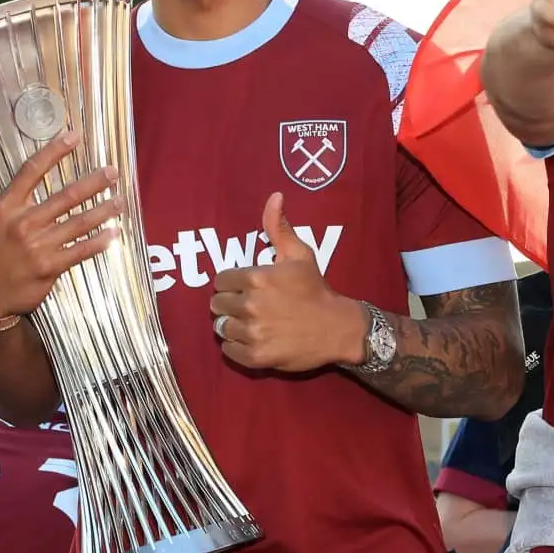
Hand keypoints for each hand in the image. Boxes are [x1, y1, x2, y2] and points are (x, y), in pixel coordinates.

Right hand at [0, 132, 123, 318]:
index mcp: (5, 207)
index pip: (31, 171)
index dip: (54, 152)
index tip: (74, 137)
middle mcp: (23, 224)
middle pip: (65, 196)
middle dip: (92, 182)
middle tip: (112, 171)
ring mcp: (38, 246)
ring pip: (77, 223)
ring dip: (102, 210)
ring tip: (121, 199)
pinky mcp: (50, 267)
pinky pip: (79, 251)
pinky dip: (99, 242)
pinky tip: (114, 232)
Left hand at [209, 192, 366, 371]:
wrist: (337, 328)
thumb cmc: (316, 289)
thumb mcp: (300, 254)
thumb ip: (279, 227)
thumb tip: (274, 196)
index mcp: (256, 278)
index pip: (220, 280)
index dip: (231, 283)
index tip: (244, 288)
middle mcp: (251, 305)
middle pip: (217, 304)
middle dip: (229, 303)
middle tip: (247, 306)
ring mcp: (253, 332)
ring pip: (221, 327)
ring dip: (232, 325)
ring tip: (249, 323)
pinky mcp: (256, 356)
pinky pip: (229, 351)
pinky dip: (236, 347)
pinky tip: (251, 339)